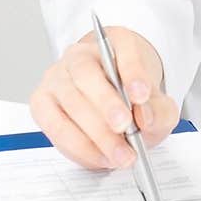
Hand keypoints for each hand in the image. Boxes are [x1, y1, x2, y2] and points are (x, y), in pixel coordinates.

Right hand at [29, 27, 178, 170]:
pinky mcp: (42, 102)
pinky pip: (55, 126)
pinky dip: (78, 147)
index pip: (124, 48)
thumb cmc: (132, 100)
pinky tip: (99, 157)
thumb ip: (159, 111)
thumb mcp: (158, 104)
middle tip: (126, 128)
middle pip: (87, 74)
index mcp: (116, 43)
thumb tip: (145, 119)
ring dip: (95, 134)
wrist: (113, 107)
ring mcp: (57, 77)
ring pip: (70, 101)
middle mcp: (81, 55)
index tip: (143, 95)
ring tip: (119, 155)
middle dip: (107, 105)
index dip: (132, 72)